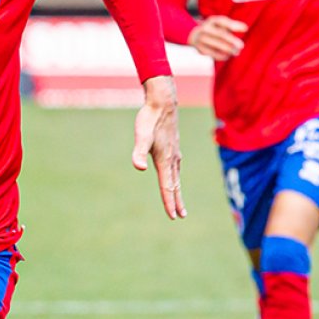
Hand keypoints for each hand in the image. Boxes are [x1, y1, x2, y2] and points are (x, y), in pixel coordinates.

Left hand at [132, 75, 186, 219]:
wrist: (163, 103)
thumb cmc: (149, 119)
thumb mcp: (141, 135)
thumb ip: (138, 152)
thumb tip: (139, 168)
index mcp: (164, 160)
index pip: (167, 186)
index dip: (169, 202)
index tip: (173, 216)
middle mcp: (172, 159)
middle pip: (174, 185)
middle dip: (176, 201)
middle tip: (180, 216)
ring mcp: (174, 154)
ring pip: (177, 177)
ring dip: (177, 191)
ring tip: (179, 203)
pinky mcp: (173, 148)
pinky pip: (176, 169)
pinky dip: (176, 179)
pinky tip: (174, 178)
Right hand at [187, 16, 247, 60]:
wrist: (194, 36)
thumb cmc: (214, 31)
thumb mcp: (220, 25)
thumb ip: (232, 25)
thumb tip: (245, 28)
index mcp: (212, 21)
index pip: (223, 21)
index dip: (234, 25)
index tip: (246, 29)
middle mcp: (205, 28)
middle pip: (220, 34)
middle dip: (232, 40)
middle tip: (241, 46)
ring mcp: (200, 38)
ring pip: (216, 44)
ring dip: (228, 49)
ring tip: (236, 52)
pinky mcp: (199, 48)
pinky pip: (212, 53)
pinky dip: (221, 55)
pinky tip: (227, 56)